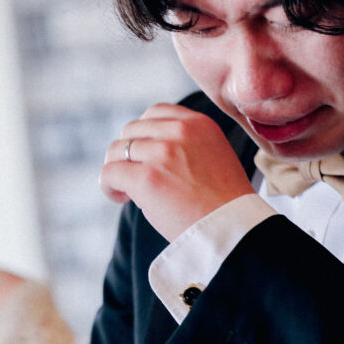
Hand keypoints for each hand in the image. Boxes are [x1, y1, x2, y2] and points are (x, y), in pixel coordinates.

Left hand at [100, 103, 255, 241]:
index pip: (155, 113)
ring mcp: (162, 153)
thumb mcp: (212, 155)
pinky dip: (108, 186)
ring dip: (117, 169)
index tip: (145, 155)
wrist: (234, 230)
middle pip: (131, 130)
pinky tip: (119, 198)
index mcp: (199, 124)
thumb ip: (184, 143)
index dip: (143, 134)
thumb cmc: (222, 203)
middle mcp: (180, 131)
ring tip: (125, 190)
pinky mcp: (147, 178)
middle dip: (128, 153)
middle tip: (134, 176)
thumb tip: (141, 148)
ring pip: (117, 150)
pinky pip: (110, 173)